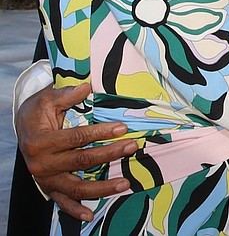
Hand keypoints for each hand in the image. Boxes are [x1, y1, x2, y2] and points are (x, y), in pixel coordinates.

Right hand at [17, 83, 135, 220]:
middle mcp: (41, 164)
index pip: (76, 138)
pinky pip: (62, 202)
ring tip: (125, 183)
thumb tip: (86, 87)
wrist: (23, 128)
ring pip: (75, 187)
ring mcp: (45, 179)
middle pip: (80, 162)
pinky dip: (75, 210)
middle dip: (109, 155)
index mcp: (41, 142)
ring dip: (101, 188)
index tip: (122, 129)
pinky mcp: (48, 187)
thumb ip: (67, 95)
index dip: (100, 133)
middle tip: (131, 147)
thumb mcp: (48, 99)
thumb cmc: (38, 112)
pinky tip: (90, 215)